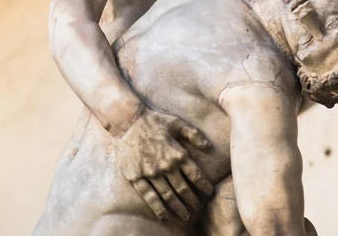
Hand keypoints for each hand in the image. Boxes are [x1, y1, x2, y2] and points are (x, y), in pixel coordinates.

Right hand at [113, 105, 213, 222]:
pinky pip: (150, 197)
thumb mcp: (177, 122)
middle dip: (193, 201)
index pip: (196, 175)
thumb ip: (194, 134)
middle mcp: (166, 166)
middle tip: (198, 208)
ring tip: (186, 216)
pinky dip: (158, 209)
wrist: (128, 121)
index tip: (209, 193)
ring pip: (169, 196)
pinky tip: (164, 217)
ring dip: (179, 208)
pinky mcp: (137, 178)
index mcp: (178, 154)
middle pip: (184, 189)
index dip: (205, 186)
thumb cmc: (154, 120)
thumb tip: (208, 146)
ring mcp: (151, 174)